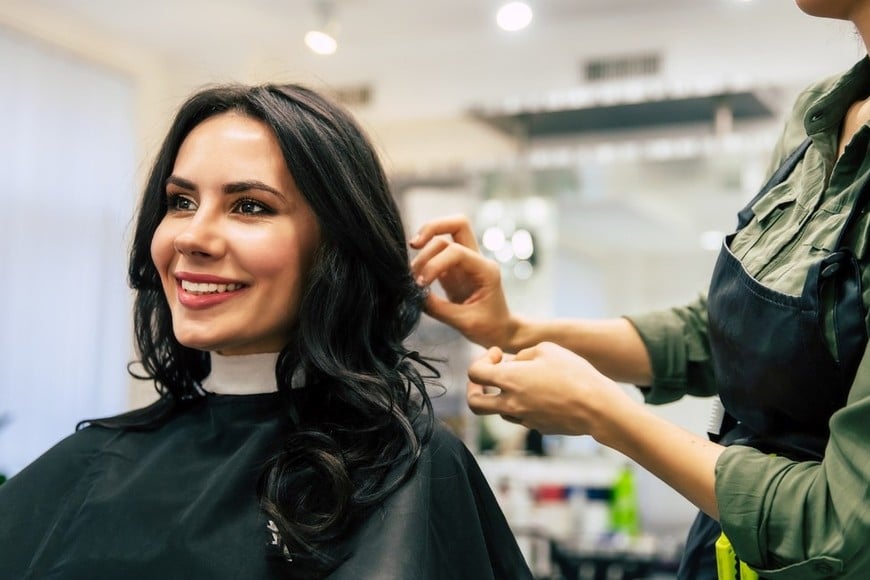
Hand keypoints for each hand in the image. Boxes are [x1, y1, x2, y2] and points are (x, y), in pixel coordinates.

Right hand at [410, 215, 515, 348]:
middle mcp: (477, 259)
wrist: (499, 331)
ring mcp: (465, 262)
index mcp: (486, 270)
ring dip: (424, 250)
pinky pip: (436, 254)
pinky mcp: (453, 268)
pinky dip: (423, 259)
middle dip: (432, 228)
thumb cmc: (489, 327)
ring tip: (413, 275)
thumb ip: (438, 308)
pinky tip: (415, 275)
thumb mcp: (465, 322)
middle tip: (413, 245)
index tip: (421, 284)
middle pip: (457, 224)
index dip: (434, 264)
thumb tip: (414, 294)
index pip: (457, 252)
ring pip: (443, 236)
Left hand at [466, 342, 637, 436]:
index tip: (498, 354)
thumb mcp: (548, 349)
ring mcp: (524, 419)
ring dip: (503, 396)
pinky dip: (523, 405)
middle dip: (475, 389)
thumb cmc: (574, 374)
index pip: (474, 374)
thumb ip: (523, 354)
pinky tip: (542, 393)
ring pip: (499, 412)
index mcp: (510, 380)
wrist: (598, 408)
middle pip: (474, 404)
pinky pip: (521, 417)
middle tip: (488, 377)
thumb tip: (514, 363)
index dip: (482, 360)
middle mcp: (511, 403)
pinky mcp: (537, 428)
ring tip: (523, 381)